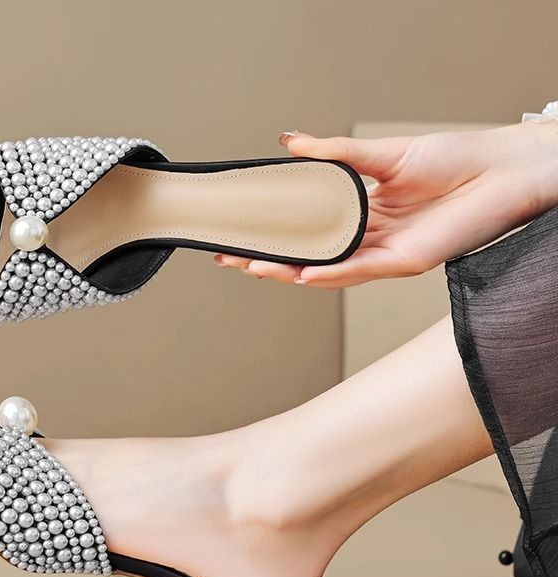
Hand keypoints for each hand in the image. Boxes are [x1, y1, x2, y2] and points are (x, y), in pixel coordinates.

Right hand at [215, 122, 557, 288]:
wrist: (502, 171)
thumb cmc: (454, 159)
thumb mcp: (381, 153)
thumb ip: (335, 153)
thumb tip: (290, 143)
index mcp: (364, 211)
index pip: (310, 227)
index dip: (276, 231)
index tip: (243, 230)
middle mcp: (370, 236)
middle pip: (311, 253)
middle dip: (270, 258)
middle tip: (233, 258)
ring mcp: (384, 253)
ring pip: (327, 268)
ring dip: (289, 270)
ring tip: (254, 267)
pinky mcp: (403, 262)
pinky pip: (357, 271)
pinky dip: (327, 274)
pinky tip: (299, 274)